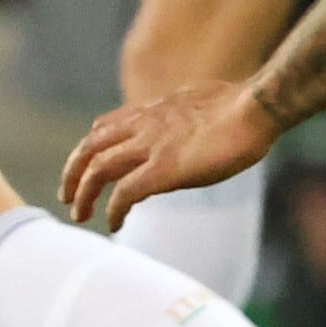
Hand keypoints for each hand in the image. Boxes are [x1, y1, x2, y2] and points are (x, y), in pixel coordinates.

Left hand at [62, 83, 283, 231]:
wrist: (257, 109)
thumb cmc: (246, 106)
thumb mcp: (204, 103)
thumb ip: (185, 116)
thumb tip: (189, 126)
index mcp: (154, 110)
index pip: (106, 125)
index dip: (91, 146)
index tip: (90, 163)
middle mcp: (143, 125)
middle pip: (90, 147)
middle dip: (73, 172)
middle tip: (68, 195)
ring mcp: (150, 147)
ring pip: (97, 169)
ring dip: (83, 194)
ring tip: (80, 214)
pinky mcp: (162, 170)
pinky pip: (124, 194)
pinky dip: (113, 210)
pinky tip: (113, 223)